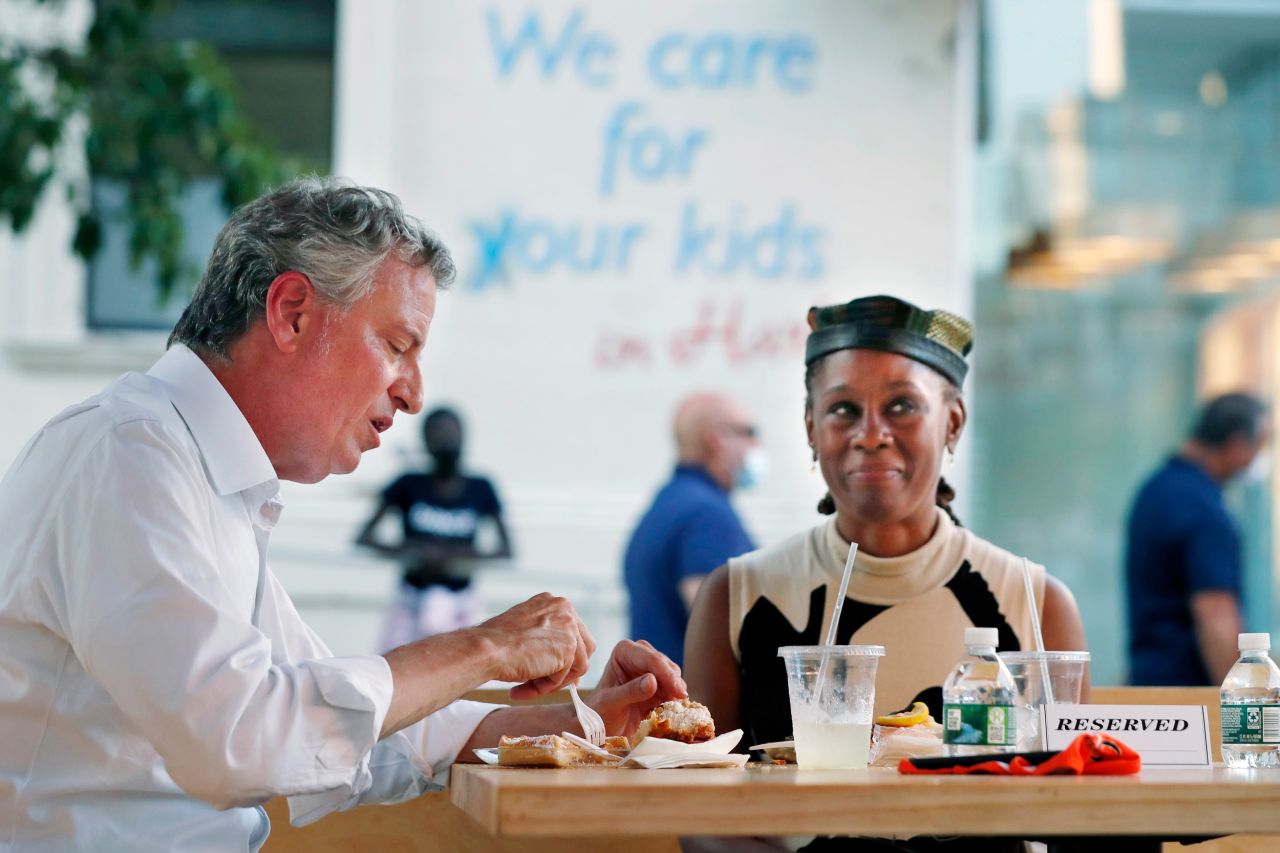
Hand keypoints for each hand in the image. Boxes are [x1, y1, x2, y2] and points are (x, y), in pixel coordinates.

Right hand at [470, 593, 595, 699]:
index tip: (542, 670)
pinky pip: (567, 677)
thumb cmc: (495, 644)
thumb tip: (568, 664)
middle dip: (565, 669)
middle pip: (583, 647)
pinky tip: (521, 688)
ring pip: (577, 665)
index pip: (572, 632)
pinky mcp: (569, 647)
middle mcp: (565, 608)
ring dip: (552, 681)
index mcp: (553, 602)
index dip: (562, 656)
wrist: (485, 650)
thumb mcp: (525, 633)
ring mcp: (569, 626)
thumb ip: (547, 640)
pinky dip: (546, 687)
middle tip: (540, 684)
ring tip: (525, 688)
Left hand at [588, 640, 687, 735]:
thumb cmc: (598, 713)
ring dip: (676, 690)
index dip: (666, 674)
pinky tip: (674, 708)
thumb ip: (630, 691)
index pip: (651, 658)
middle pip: (664, 665)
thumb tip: (652, 681)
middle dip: (673, 681)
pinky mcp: (657, 687)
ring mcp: (649, 671)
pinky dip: (675, 698)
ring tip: (675, 705)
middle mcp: (638, 656)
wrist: (598, 729)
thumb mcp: (611, 703)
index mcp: (624, 652)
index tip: (677, 691)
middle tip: (681, 699)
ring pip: (672, 675)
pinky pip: (673, 689)